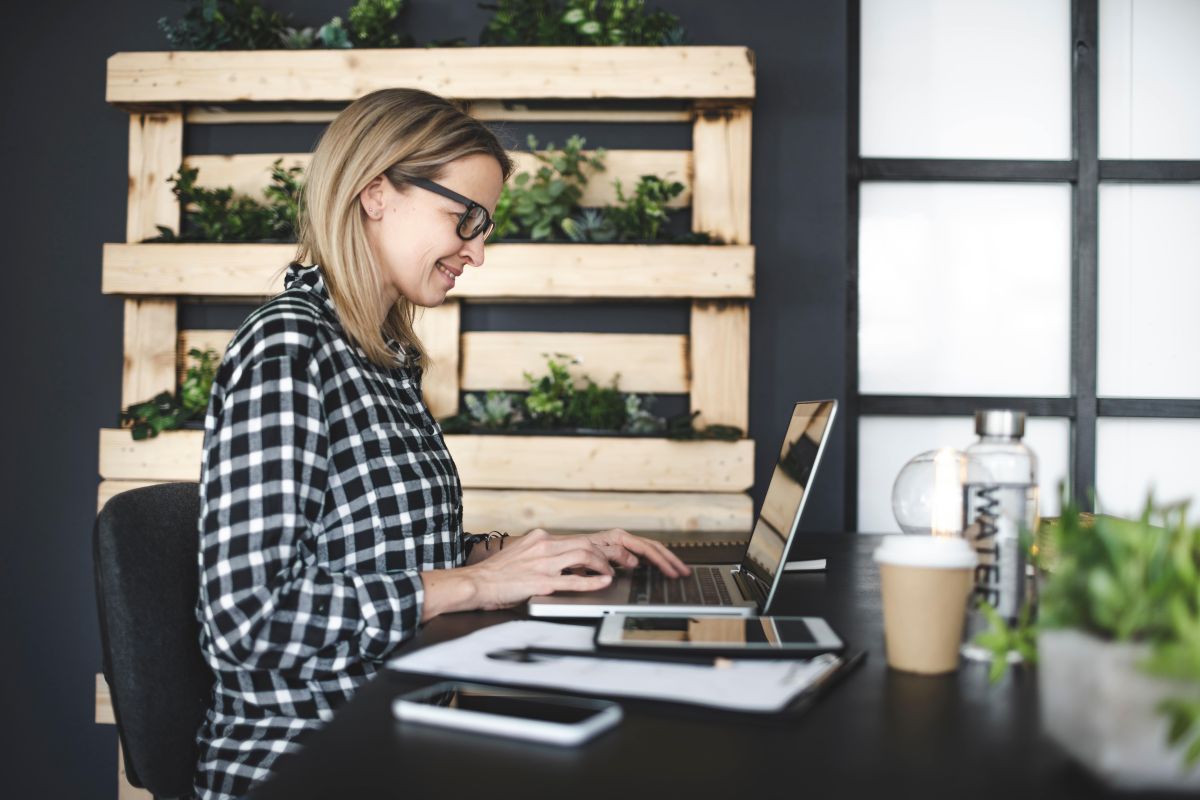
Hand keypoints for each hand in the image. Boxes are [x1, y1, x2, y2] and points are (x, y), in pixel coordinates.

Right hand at [459, 528, 615, 610]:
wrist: (476, 583)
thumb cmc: (496, 573)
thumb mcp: (522, 553)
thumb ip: (542, 553)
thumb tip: (563, 560)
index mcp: (539, 538)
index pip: (576, 538)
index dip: (596, 547)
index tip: (606, 555)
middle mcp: (543, 545)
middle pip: (585, 542)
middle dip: (606, 553)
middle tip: (617, 563)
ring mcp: (543, 563)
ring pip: (583, 555)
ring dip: (601, 564)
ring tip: (609, 573)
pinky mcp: (541, 581)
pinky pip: (573, 579)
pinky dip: (592, 581)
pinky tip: (603, 582)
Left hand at [576, 528, 691, 577]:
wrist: (556, 552)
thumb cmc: (571, 553)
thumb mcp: (591, 555)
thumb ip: (612, 556)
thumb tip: (635, 561)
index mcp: (616, 537)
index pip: (646, 549)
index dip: (662, 561)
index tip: (672, 573)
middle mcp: (619, 538)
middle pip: (652, 547)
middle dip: (670, 560)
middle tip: (684, 572)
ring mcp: (619, 543)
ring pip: (648, 549)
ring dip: (664, 560)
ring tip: (678, 570)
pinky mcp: (617, 550)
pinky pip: (640, 553)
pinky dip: (654, 560)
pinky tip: (660, 568)